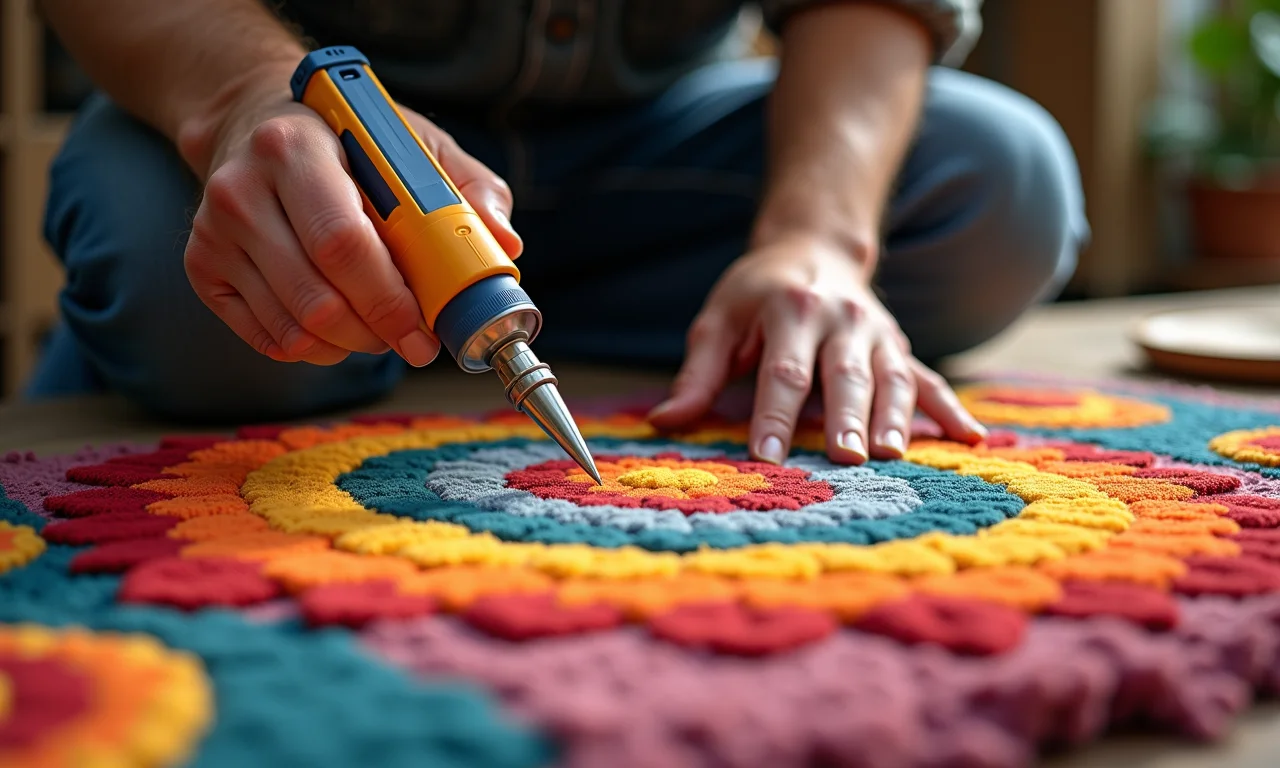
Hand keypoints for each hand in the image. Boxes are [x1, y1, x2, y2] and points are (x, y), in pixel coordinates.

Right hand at [183, 79, 520, 365]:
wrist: (252, 119)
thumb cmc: (347, 140)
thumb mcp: (410, 141)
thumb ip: (467, 186)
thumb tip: (504, 243)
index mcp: (295, 148)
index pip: (343, 244)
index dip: (391, 300)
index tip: (427, 331)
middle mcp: (241, 190)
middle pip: (318, 297)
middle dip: (378, 332)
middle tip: (413, 341)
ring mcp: (212, 232)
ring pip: (294, 327)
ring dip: (352, 344)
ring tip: (381, 330)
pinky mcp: (201, 266)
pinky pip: (269, 338)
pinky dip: (316, 348)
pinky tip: (340, 327)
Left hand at [647, 233, 986, 463]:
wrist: (815, 246)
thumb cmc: (757, 294)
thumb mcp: (719, 321)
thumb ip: (699, 374)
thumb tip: (664, 422)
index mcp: (790, 308)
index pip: (782, 370)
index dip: (773, 415)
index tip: (766, 457)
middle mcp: (841, 318)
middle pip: (844, 374)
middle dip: (845, 417)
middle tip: (845, 459)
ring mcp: (878, 332)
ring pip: (891, 377)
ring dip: (895, 417)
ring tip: (893, 455)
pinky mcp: (900, 348)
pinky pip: (928, 378)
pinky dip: (950, 408)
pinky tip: (972, 438)